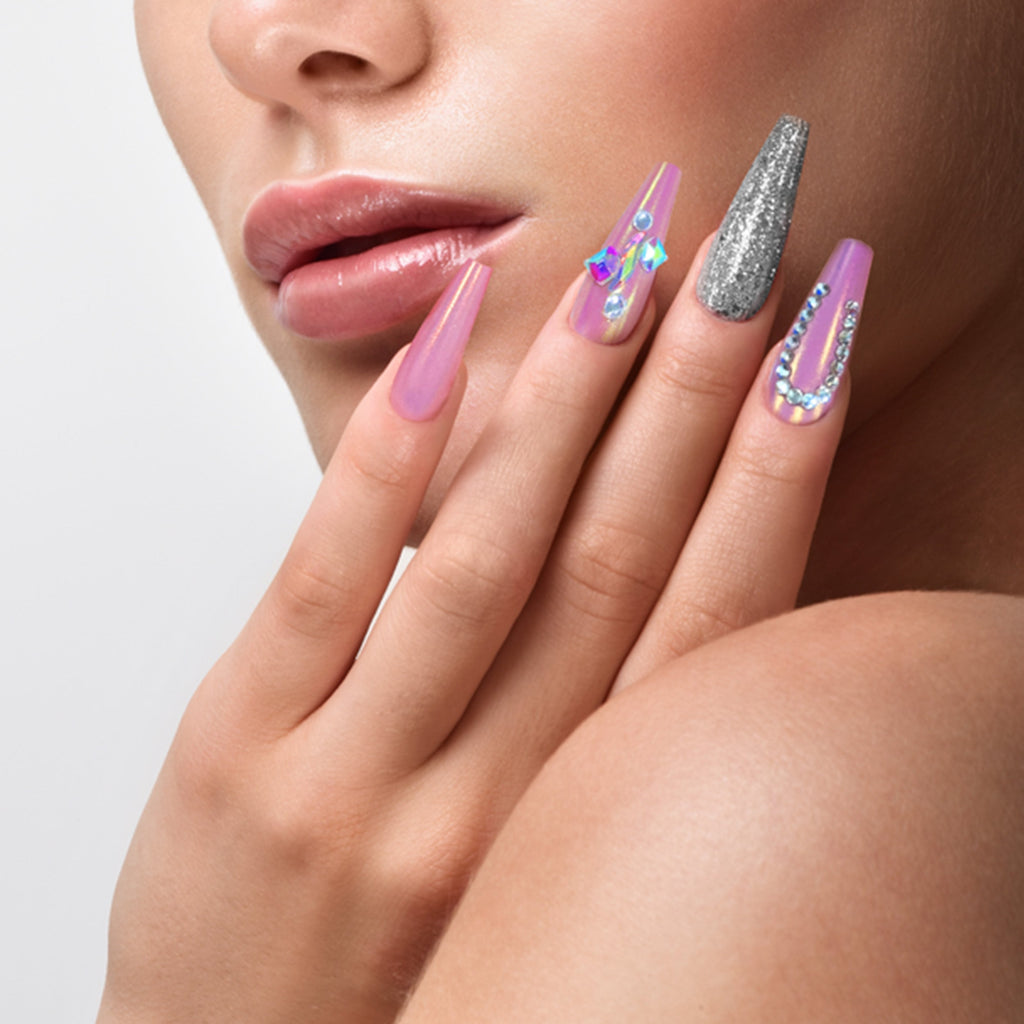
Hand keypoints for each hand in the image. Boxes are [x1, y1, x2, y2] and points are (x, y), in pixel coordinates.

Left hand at [100, 226, 852, 1022]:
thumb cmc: (401, 975)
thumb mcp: (528, 867)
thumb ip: (588, 732)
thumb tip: (655, 561)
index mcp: (582, 825)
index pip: (713, 622)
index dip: (779, 472)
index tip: (819, 345)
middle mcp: (496, 802)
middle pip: (618, 561)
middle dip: (690, 397)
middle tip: (735, 262)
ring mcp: (360, 776)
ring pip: (488, 556)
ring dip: (567, 402)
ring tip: (623, 274)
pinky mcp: (242, 753)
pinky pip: (329, 578)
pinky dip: (393, 457)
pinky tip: (448, 349)